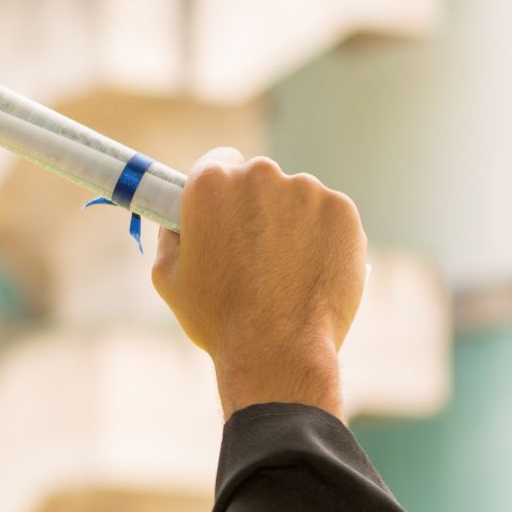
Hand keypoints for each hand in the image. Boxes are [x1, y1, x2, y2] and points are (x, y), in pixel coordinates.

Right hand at [151, 148, 366, 418]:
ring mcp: (306, 190)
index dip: (220, 188)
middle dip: (255, 205)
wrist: (278, 351)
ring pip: (296, 197)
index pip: (218, 160)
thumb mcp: (168, 277)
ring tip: (284, 271)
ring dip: (290, 221)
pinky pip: (328, 215)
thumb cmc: (217, 318)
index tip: (226, 209)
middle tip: (253, 251)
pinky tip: (309, 270)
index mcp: (210, 184)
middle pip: (258, 178)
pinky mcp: (342, 211)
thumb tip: (176, 220)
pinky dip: (322, 236)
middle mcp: (260, 175)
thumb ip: (171, 236)